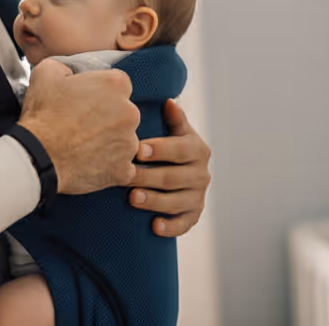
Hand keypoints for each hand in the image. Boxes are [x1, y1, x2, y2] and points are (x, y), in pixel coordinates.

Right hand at [16, 59, 139, 195]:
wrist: (37, 156)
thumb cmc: (43, 115)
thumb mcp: (46, 73)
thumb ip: (66, 66)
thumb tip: (70, 72)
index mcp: (114, 85)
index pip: (118, 83)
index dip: (102, 91)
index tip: (88, 101)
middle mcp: (129, 113)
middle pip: (125, 111)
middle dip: (109, 117)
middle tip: (83, 124)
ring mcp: (129, 143)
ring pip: (124, 139)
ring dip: (110, 142)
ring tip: (84, 146)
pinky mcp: (123, 170)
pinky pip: (122, 167)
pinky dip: (109, 167)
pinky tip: (90, 163)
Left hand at [127, 99, 211, 236]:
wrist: (178, 167)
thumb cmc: (168, 144)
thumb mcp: (173, 129)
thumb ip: (173, 118)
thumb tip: (168, 102)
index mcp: (197, 149)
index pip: (180, 149)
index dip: (160, 149)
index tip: (138, 149)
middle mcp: (202, 173)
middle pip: (174, 177)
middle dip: (149, 177)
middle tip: (126, 176)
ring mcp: (198, 196)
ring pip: (177, 202)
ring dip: (154, 201)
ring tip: (133, 198)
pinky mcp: (193, 214)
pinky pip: (184, 223)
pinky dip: (171, 227)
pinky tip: (155, 227)